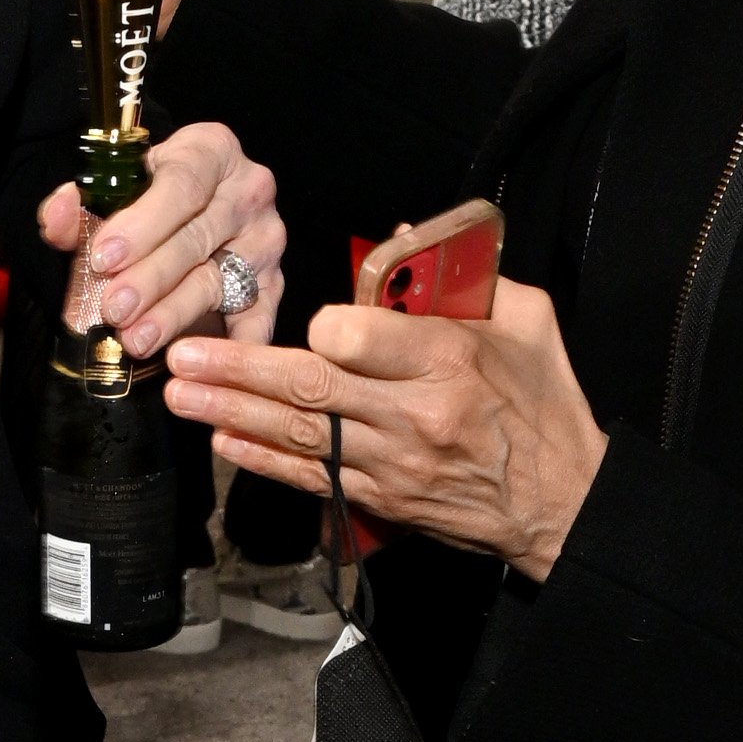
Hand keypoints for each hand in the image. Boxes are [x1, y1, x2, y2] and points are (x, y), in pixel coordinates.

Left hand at [33, 114, 282, 356]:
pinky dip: (229, 348)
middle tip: (114, 308)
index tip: (104, 257)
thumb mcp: (114, 193)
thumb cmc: (148, 202)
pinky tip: (197, 365)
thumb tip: (56, 218)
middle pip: (197, 238)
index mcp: (212, 151)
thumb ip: (80, 208)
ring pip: (217, 282)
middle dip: (150, 277)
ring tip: (136, 339)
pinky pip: (256, 321)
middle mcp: (249, 191)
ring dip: (174, 315)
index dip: (141, 224)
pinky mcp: (273, 285)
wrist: (192, 213)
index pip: (181, 183)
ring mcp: (265, 240)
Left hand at [166, 280, 604, 578]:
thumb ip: (462, 279)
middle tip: (182, 355)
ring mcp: (392, 463)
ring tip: (180, 393)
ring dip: (230, 412)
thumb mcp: (526, 321)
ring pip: (296, 435)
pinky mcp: (380, 499)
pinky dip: (261, 459)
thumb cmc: (543, 404)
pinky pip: (308, 477)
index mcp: (447, 360)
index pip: (356, 340)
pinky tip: (222, 439)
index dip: (321, 328)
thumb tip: (401, 238)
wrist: (562, 503)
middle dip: (236, 370)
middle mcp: (412, 414)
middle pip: (308, 388)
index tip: (305, 320)